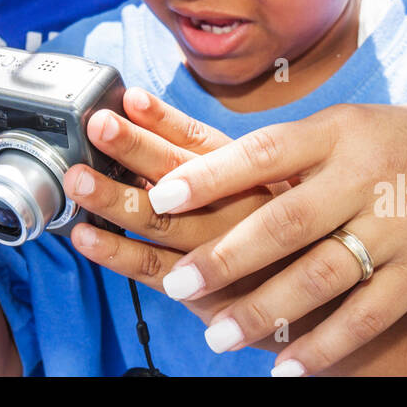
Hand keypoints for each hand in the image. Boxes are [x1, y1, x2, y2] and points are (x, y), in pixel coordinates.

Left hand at [61, 89, 286, 324]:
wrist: (328, 308)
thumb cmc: (291, 239)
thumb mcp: (268, 188)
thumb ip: (215, 162)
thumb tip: (146, 121)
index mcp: (251, 175)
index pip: (201, 141)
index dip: (164, 120)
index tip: (131, 98)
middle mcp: (237, 208)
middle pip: (178, 174)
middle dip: (134, 147)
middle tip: (98, 124)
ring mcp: (221, 253)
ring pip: (160, 222)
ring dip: (115, 199)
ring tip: (78, 179)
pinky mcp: (207, 294)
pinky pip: (155, 271)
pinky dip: (117, 253)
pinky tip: (86, 236)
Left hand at [129, 102, 406, 374]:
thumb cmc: (387, 141)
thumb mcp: (337, 128)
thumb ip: (278, 156)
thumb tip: (191, 172)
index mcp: (336, 133)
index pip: (265, 151)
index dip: (212, 175)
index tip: (160, 197)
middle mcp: (366, 176)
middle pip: (288, 219)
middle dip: (228, 255)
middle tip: (176, 282)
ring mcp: (399, 224)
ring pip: (325, 274)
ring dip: (268, 310)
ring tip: (217, 337)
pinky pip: (370, 314)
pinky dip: (326, 344)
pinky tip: (286, 368)